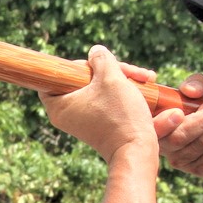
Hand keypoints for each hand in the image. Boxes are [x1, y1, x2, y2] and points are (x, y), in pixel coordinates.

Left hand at [40, 46, 157, 164]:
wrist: (137, 151)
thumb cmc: (120, 116)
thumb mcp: (111, 78)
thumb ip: (101, 59)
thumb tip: (95, 51)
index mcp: (58, 105)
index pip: (56, 77)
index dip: (75, 66)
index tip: (95, 65)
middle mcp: (67, 114)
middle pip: (83, 79)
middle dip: (110, 70)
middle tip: (131, 71)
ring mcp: (84, 120)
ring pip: (100, 87)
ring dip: (123, 78)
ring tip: (146, 78)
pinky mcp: (100, 123)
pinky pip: (107, 99)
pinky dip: (123, 91)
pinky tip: (145, 85)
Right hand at [152, 74, 202, 186]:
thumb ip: (199, 84)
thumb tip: (189, 90)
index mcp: (161, 126)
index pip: (153, 130)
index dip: (162, 125)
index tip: (178, 113)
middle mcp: (168, 148)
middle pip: (179, 139)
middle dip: (201, 122)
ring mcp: (186, 163)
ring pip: (202, 146)